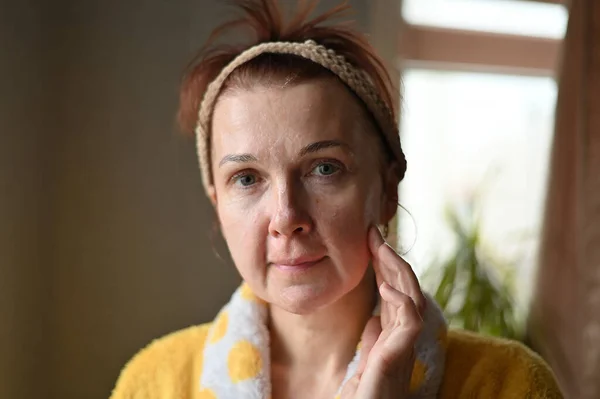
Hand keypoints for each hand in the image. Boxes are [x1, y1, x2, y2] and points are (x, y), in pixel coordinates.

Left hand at [341, 226, 424, 398]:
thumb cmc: (366, 397)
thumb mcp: (366, 362)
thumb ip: (373, 340)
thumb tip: (375, 318)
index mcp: (395, 337)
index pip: (395, 293)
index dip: (386, 267)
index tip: (372, 242)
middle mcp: (403, 339)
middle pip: (405, 289)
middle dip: (391, 259)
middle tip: (374, 233)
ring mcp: (403, 347)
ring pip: (412, 299)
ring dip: (397, 270)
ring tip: (381, 248)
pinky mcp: (398, 358)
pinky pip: (411, 324)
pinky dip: (402, 302)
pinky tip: (386, 288)